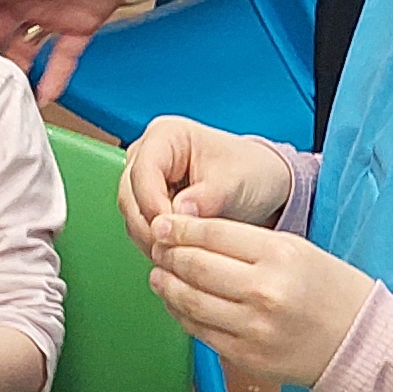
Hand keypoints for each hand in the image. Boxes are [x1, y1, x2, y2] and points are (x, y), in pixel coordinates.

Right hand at [119, 115, 292, 237]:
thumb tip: (178, 214)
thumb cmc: (250, 171)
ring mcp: (146, 179)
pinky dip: (155, 242)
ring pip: (132, 213)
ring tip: (176, 255)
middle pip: (130, 193)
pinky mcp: (150, 203)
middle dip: (149, 225)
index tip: (169, 229)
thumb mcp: (233, 182)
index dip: (152, 202)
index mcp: (166, 135)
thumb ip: (205, 198)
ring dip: (149, 237)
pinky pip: (141, 226)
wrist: (262, 184)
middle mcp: (149, 154)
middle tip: (171, 249)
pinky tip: (174, 254)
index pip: (143, 170)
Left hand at [145, 214, 369, 387]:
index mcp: (280, 255)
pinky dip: (182, 315)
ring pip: (190, 301)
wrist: (359, 342)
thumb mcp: (296, 250)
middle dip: (167, 254)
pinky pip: (200, 332)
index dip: (178, 228)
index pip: (212, 234)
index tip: (162, 225)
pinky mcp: (246, 357)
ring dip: (166, 285)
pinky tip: (178, 303)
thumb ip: (245, 242)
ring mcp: (253, 328)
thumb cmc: (328, 291)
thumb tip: (190, 234)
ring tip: (159, 275)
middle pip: (194, 266)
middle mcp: (264, 291)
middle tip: (158, 248)